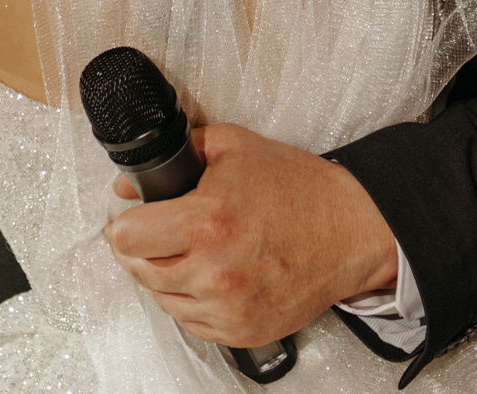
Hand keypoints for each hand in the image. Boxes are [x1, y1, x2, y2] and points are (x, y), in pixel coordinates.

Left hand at [103, 123, 398, 347]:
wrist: (352, 230)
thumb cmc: (300, 190)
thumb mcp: (234, 146)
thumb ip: (179, 154)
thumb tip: (130, 185)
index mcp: (208, 222)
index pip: (128, 238)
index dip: (124, 224)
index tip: (129, 220)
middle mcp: (215, 271)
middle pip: (140, 271)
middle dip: (140, 250)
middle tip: (154, 233)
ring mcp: (229, 307)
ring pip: (162, 300)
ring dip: (164, 277)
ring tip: (187, 252)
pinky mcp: (243, 330)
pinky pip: (192, 322)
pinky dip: (191, 301)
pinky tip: (208, 276)